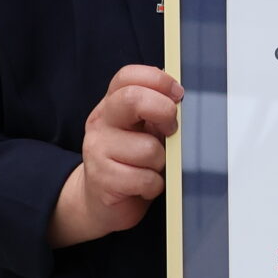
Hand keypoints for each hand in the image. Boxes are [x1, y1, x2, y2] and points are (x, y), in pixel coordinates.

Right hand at [48, 64, 181, 247]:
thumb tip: (180, 97)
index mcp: (112, 103)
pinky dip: (154, 186)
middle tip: (172, 130)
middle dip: (163, 111)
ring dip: (161, 162)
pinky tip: (144, 186)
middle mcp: (101, 122)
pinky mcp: (102, 179)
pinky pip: (145, 179)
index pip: (128, 76)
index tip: (178, 95)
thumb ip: (156, 111)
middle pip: (132, 99)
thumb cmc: (131, 161)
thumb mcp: (143, 130)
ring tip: (152, 168)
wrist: (100, 201)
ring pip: (148, 148)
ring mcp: (97, 150)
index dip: (158, 80)